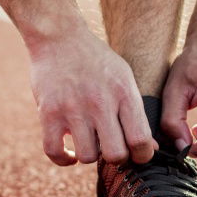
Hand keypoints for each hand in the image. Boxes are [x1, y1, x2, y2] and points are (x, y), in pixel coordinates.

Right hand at [29, 26, 156, 165]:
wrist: (59, 37)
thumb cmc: (95, 61)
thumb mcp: (123, 78)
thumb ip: (135, 112)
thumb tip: (148, 148)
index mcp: (123, 94)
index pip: (140, 140)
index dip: (142, 155)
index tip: (137, 154)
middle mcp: (100, 103)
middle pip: (115, 154)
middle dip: (117, 159)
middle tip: (112, 149)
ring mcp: (72, 109)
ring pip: (87, 156)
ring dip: (89, 155)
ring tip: (89, 143)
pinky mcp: (48, 113)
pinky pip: (55, 152)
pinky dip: (64, 159)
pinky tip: (70, 153)